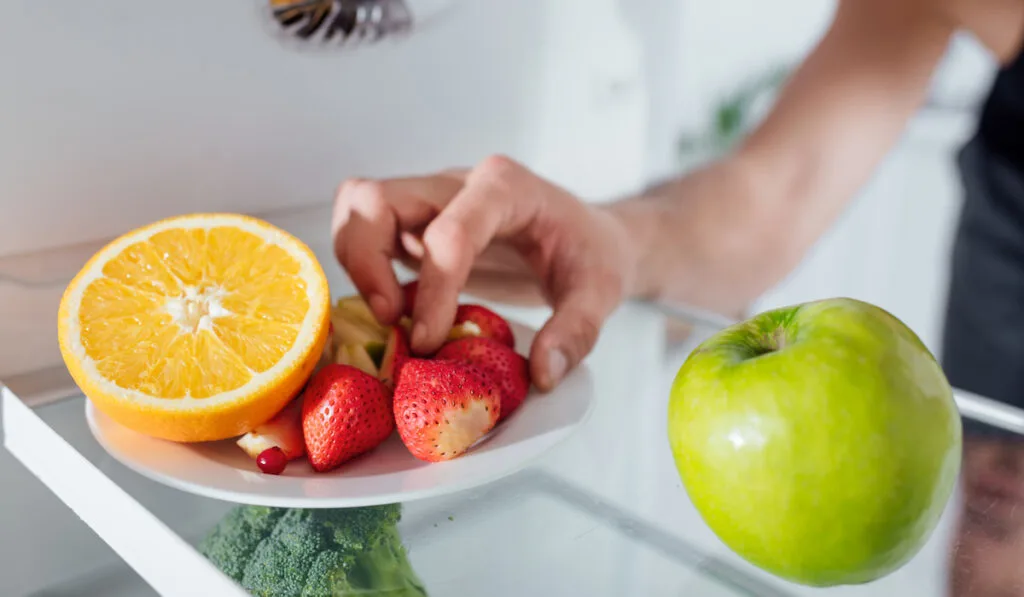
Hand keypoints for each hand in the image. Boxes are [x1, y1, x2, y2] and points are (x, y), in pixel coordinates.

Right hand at [331, 155, 636, 390]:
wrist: (592, 238)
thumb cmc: (593, 256)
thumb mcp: (601, 293)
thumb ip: (577, 332)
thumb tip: (542, 375)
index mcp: (506, 188)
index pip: (450, 230)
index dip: (433, 289)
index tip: (429, 340)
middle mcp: (457, 183)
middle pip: (375, 198)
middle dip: (366, 261)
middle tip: (390, 319)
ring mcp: (432, 199)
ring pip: (359, 207)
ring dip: (356, 263)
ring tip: (388, 314)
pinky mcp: (418, 223)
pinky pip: (366, 231)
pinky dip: (364, 270)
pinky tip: (397, 310)